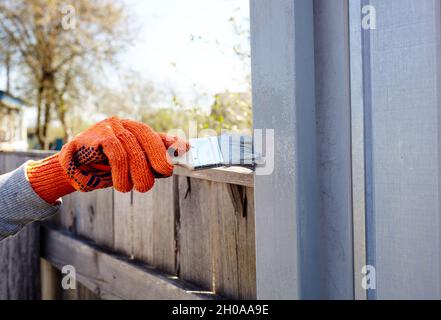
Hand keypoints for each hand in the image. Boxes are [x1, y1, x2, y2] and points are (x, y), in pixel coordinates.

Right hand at [27, 117, 189, 203]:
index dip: (169, 142)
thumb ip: (155, 156)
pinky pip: (114, 150)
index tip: (184, 150)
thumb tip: (184, 147)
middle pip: (145, 137)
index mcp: (133, 130)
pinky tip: (118, 184)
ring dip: (135, 172)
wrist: (73, 170)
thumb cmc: (107, 167)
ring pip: (130, 147)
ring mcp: (107, 128)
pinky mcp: (92, 136)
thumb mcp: (134, 164)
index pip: (154, 134)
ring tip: (135, 188)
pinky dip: (119, 170)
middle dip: (157, 157)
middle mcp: (122, 125)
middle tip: (161, 175)